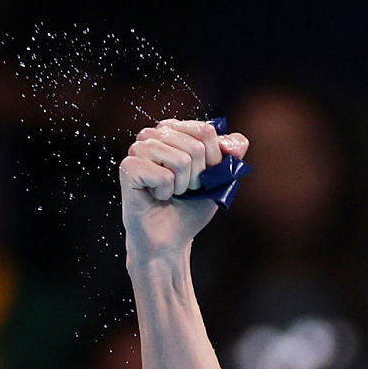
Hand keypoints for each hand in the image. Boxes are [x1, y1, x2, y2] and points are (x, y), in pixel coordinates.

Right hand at [118, 119, 248, 259]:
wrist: (170, 239)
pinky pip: (163, 176)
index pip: (205, 130)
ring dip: (182, 185)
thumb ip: (231, 157)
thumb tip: (239, 143)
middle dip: (198, 177)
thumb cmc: (191, 207)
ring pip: (180, 160)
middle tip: (184, 189)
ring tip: (170, 192)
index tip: (203, 177)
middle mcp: (153, 134)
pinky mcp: (128, 166)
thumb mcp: (219, 179)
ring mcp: (138, 148)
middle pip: (195, 146)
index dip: (213, 160)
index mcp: (173, 130)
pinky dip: (166, 193)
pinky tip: (156, 196)